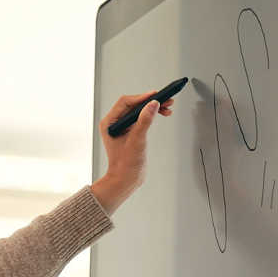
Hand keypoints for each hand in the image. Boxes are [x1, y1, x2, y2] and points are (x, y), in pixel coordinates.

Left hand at [94, 91, 174, 211]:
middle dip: (150, 102)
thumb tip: (153, 104)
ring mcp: (122, 128)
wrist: (126, 181)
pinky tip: (161, 114)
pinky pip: (141, 119)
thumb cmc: (126, 165)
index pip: (125, 102)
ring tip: (167, 107)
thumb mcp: (137, 141)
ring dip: (152, 108)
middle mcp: (114, 123)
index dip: (141, 97)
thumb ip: (145, 121)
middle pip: (133, 105)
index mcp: (110, 123)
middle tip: (166, 100)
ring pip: (138, 111)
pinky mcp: (130, 132)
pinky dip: (151, 116)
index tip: (155, 95)